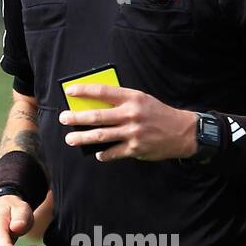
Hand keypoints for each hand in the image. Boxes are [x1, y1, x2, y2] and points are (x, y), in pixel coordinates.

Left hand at [59, 83, 195, 162]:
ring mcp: (133, 133)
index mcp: (132, 98)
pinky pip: (113, 152)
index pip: (103, 91)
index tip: (70, 91)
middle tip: (64, 118)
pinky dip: (104, 154)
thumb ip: (122, 102)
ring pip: (101, 136)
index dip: (85, 90)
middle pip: (98, 116)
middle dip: (77, 118)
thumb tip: (96, 106)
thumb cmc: (158, 114)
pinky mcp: (135, 149)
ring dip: (82, 138)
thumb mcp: (142, 100)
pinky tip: (98, 154)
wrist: (182, 132)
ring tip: (70, 139)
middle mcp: (131, 114)